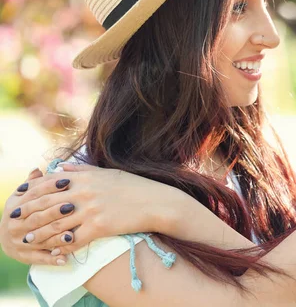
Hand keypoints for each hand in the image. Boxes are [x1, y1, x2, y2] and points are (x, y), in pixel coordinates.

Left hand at [0, 164, 182, 264]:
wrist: (156, 202)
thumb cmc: (134, 186)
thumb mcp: (107, 172)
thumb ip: (81, 170)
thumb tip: (60, 167)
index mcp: (85, 177)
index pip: (49, 183)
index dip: (31, 191)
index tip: (19, 198)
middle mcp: (84, 192)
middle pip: (47, 204)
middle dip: (28, 213)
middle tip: (15, 221)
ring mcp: (91, 210)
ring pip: (56, 225)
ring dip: (39, 234)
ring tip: (29, 239)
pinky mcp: (99, 227)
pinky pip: (74, 240)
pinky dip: (61, 247)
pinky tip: (54, 252)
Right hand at [0, 168, 71, 264]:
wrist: (6, 238)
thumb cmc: (21, 212)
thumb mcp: (21, 198)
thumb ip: (32, 184)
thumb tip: (38, 169)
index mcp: (16, 207)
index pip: (33, 195)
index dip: (49, 187)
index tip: (67, 181)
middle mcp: (16, 225)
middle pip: (37, 218)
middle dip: (54, 212)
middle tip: (72, 207)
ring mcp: (20, 241)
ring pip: (39, 239)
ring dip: (56, 238)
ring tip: (71, 235)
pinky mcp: (25, 256)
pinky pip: (39, 258)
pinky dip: (51, 259)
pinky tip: (65, 259)